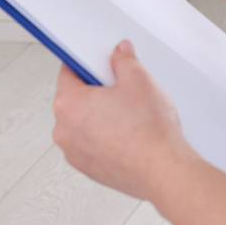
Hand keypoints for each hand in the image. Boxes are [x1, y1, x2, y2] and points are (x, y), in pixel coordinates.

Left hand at [51, 40, 200, 200]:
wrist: (162, 170)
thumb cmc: (148, 132)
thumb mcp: (139, 80)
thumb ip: (125, 60)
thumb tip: (120, 54)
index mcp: (67, 104)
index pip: (68, 71)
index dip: (87, 63)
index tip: (98, 63)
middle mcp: (63, 130)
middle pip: (75, 99)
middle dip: (96, 91)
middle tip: (121, 90)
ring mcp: (74, 152)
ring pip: (83, 123)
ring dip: (100, 116)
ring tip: (128, 116)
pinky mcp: (88, 168)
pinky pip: (92, 144)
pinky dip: (105, 138)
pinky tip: (128, 135)